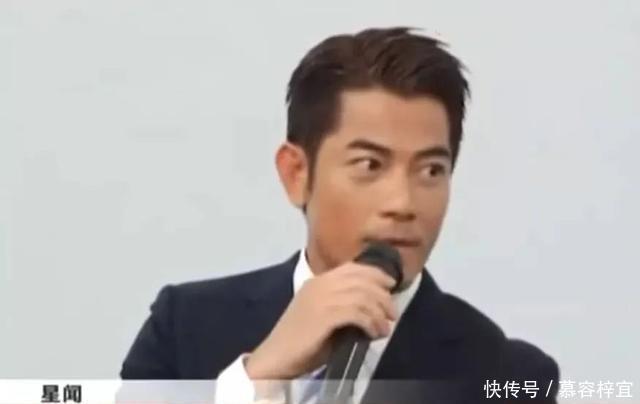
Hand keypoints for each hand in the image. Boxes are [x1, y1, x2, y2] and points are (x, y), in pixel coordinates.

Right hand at [245, 261, 397, 379]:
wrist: (276, 356)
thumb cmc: (300, 340)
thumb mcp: (322, 314)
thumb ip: (341, 304)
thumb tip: (372, 306)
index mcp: (318, 281)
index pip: (352, 267)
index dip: (375, 274)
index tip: (390, 287)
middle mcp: (320, 284)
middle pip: (362, 279)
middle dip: (382, 295)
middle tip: (392, 313)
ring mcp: (321, 298)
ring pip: (362, 295)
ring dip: (379, 312)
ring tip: (384, 328)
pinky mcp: (324, 315)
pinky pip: (357, 312)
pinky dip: (370, 322)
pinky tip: (373, 333)